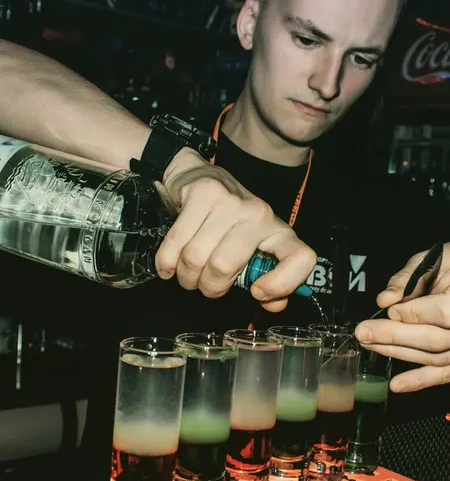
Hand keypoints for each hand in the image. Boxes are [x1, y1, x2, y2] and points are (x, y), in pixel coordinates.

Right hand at [155, 148, 316, 310]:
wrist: (198, 175)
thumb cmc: (227, 221)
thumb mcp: (250, 248)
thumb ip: (263, 277)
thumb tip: (274, 305)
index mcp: (278, 231)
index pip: (301, 258)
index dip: (282, 284)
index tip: (257, 292)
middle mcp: (258, 214)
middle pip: (224, 266)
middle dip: (206, 286)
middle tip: (203, 285)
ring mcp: (230, 202)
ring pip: (196, 257)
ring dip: (185, 276)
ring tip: (187, 274)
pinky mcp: (203, 193)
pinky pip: (176, 242)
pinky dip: (167, 262)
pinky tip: (168, 267)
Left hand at [355, 244, 449, 392]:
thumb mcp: (436, 258)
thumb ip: (409, 277)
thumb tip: (385, 301)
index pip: (445, 313)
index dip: (415, 314)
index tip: (392, 311)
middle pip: (435, 340)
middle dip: (395, 336)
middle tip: (364, 332)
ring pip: (435, 358)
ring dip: (398, 353)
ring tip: (369, 346)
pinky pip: (443, 374)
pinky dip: (420, 380)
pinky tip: (397, 385)